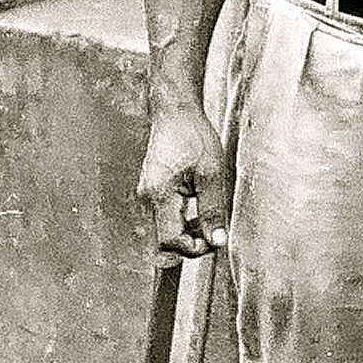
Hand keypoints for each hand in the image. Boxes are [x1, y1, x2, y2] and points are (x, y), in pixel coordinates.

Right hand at [136, 104, 231, 262]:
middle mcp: (146, 199)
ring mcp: (146, 197)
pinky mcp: (150, 194)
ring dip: (185, 236)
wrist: (175, 113)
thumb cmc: (193, 136)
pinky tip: (195, 214)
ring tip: (206, 222)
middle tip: (211, 234)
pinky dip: (179, 225)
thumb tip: (217, 241)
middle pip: (162, 243)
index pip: (169, 241)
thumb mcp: (211, 173)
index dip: (192, 248)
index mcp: (159, 194)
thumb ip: (212, 210)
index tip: (214, 241)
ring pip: (162, 234)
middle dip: (188, 246)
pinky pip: (162, 221)